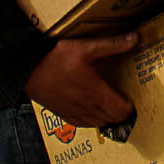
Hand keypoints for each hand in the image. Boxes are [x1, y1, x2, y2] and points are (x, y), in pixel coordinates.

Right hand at [24, 32, 138, 127]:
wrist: (28, 70)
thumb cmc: (56, 58)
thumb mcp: (86, 47)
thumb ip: (112, 45)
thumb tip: (134, 38)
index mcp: (96, 93)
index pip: (121, 111)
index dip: (130, 107)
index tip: (132, 98)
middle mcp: (87, 107)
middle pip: (112, 119)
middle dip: (121, 112)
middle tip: (123, 100)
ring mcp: (74, 113)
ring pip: (99, 124)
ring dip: (107, 117)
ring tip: (109, 105)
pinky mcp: (63, 114)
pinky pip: (83, 124)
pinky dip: (91, 120)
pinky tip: (91, 109)